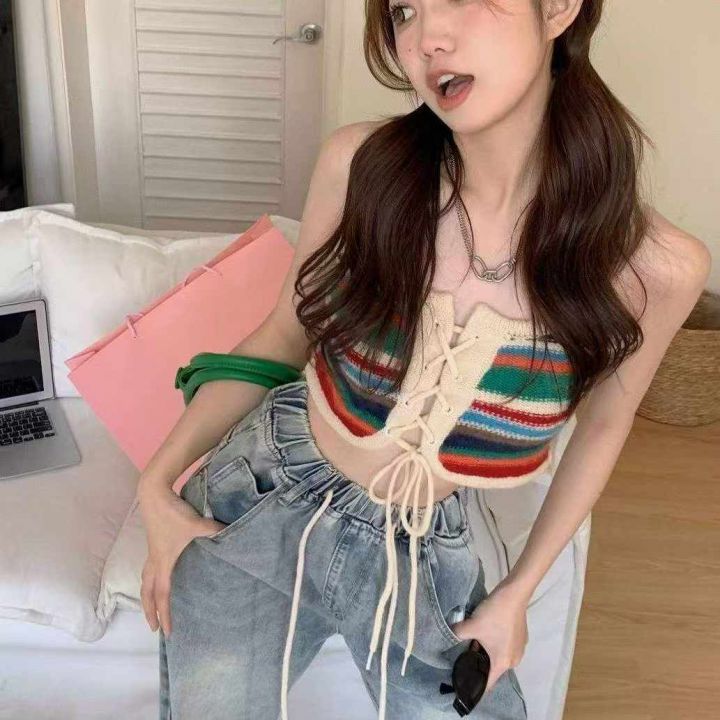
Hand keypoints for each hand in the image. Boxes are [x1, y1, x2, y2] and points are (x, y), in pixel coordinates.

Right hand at [137, 485, 226, 637]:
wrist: (154, 495)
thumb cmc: (173, 513)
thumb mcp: (197, 524)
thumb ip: (214, 531)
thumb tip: (230, 535)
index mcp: (163, 562)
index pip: (163, 595)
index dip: (164, 614)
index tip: (166, 631)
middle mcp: (155, 560)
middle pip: (147, 592)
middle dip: (149, 611)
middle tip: (153, 628)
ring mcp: (152, 552)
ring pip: (145, 580)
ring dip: (147, 596)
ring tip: (152, 606)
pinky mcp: (153, 543)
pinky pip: (149, 568)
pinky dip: (151, 580)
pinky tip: (160, 576)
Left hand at [449, 581, 528, 694]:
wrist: (513, 594)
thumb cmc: (494, 614)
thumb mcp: (471, 625)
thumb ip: (457, 634)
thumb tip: (447, 636)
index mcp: (502, 663)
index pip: (487, 683)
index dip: (474, 686)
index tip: (462, 684)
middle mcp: (514, 661)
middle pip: (493, 669)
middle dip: (478, 665)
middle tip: (463, 658)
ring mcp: (519, 649)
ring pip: (498, 657)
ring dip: (487, 652)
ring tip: (473, 644)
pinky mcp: (521, 638)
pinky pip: (504, 647)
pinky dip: (495, 645)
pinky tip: (486, 634)